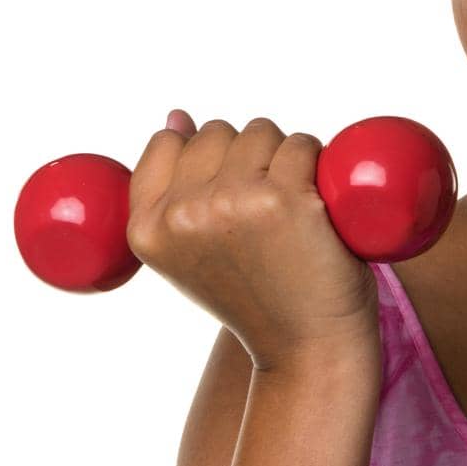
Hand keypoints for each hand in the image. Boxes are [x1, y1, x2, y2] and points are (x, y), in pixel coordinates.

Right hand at [126, 109, 380, 371]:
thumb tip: (176, 117)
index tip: (233, 197)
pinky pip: (304, 144)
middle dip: (250, 156)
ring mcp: (235, 202)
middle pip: (220, 132)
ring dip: (286, 155)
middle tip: (270, 212)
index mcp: (147, 228)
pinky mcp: (289, 198)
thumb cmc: (260, 297)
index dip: (210, 160)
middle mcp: (183, 213)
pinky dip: (319, 161)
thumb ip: (172, 191)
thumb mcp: (192, 252)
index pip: (168, 143)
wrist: (309, 349)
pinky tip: (319, 204)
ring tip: (294, 210)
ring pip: (264, 131)